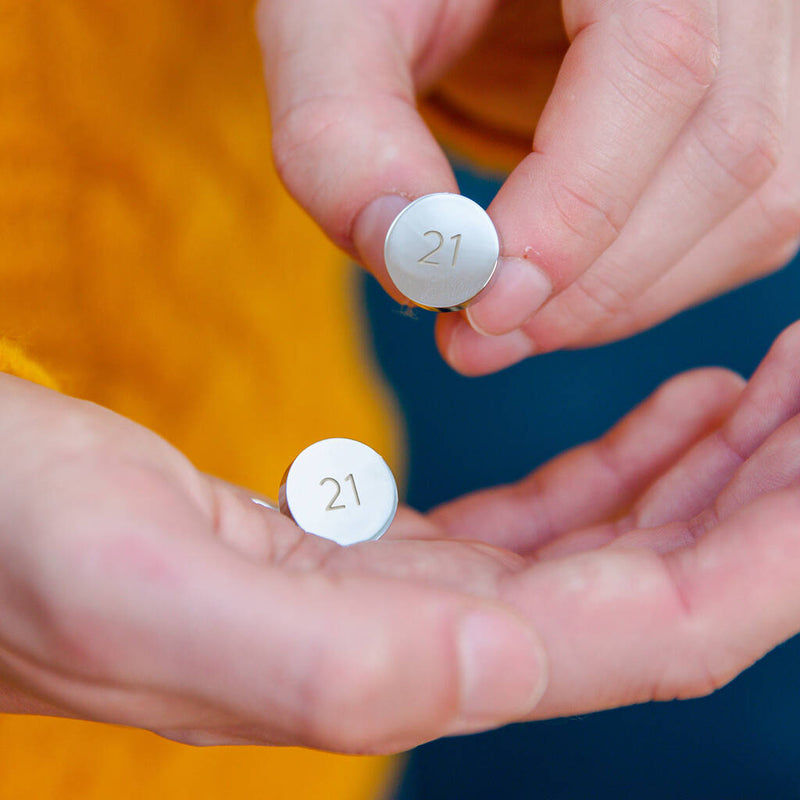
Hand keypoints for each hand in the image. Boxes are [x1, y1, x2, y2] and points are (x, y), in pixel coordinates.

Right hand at [5, 319, 799, 754]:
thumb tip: (487, 674)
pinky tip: (669, 412)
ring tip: (769, 395)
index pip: (642, 635)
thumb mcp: (139, 589)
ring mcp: (416, 598)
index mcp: (394, 665)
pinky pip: (548, 520)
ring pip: (615, 550)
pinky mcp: (387, 552)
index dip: (760, 561)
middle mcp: (428, 646)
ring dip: (705, 477)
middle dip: (759, 503)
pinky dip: (620, 463)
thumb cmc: (16, 547)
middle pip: (656, 592)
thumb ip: (319, 660)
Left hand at [258, 0, 799, 374]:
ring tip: (510, 325)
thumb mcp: (337, 19)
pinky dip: (656, 282)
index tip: (484, 307)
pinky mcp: (764, 104)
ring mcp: (769, 41)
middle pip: (724, 152)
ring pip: (754, 202)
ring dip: (621, 298)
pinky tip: (569, 295)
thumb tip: (407, 259)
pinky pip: (754, 218)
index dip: (576, 209)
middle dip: (590, 284)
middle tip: (476, 341)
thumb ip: (345, 126)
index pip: (657, 65)